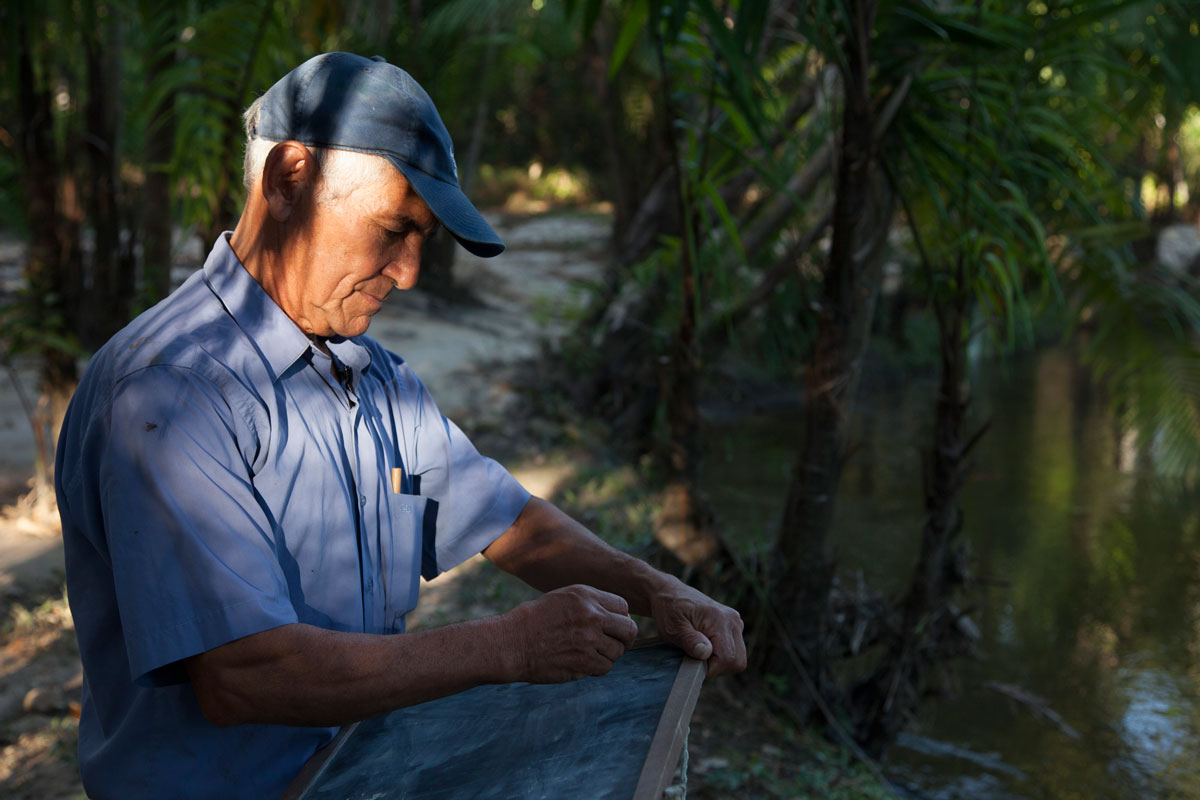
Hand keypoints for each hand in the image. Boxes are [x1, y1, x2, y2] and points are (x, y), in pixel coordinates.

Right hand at [501, 585, 638, 683]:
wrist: (511, 643)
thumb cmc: (535, 620)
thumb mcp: (563, 598)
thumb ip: (590, 603)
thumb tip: (618, 617)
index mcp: (586, 596)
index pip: (623, 607)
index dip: (620, 619)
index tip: (613, 628)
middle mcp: (591, 616)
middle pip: (629, 629)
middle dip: (624, 639)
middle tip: (615, 644)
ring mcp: (589, 640)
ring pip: (618, 651)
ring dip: (607, 655)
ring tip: (589, 653)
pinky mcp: (583, 662)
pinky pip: (605, 667)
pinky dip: (596, 668)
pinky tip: (581, 663)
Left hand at [651, 580, 745, 678]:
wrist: (671, 594)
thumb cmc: (669, 610)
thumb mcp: (673, 628)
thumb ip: (690, 640)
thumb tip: (706, 653)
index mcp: (720, 619)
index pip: (727, 658)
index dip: (711, 670)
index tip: (693, 667)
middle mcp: (733, 620)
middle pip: (737, 661)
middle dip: (717, 668)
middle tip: (696, 662)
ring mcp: (736, 623)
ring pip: (738, 658)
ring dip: (720, 663)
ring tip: (699, 653)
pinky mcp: (733, 627)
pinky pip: (735, 651)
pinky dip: (721, 656)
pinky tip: (705, 647)